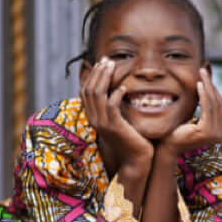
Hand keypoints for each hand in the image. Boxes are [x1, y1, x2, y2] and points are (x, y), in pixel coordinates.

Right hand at [80, 58, 153, 174]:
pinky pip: (111, 105)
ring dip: (105, 78)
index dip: (92, 76)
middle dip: (98, 72)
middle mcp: (94, 119)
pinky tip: (124, 87)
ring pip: (98, 94)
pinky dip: (117, 93)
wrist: (136, 161)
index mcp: (93, 117)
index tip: (102, 63)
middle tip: (107, 60)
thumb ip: (116, 108)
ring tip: (113, 66)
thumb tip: (119, 90)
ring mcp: (103, 123)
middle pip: (89, 90)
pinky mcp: (114, 127)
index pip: (85, 92)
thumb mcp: (120, 121)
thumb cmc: (132, 140)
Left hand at [163, 68, 221, 155]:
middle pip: (219, 104)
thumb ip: (200, 102)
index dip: (215, 91)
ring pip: (214, 104)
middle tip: (204, 71)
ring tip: (201, 75)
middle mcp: (219, 135)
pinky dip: (204, 95)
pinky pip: (207, 109)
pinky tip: (199, 85)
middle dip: (212, 86)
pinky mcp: (206, 132)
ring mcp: (215, 134)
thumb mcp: (191, 114)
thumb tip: (205, 83)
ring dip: (208, 87)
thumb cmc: (175, 131)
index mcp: (218, 132)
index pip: (221, 107)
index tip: (207, 78)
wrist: (165, 147)